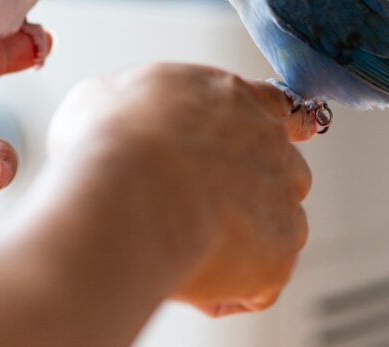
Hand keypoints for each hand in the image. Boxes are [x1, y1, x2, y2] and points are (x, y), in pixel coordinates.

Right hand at [46, 63, 313, 316]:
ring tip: (185, 252)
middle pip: (282, 168)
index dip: (263, 129)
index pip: (272, 105)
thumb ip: (135, 108)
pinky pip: (261, 285)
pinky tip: (185, 286)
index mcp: (230, 95)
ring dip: (244, 242)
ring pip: (278, 227)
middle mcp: (268, 141)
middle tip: (196, 209)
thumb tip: (118, 121)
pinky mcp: (280, 257)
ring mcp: (281, 200)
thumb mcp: (105, 97)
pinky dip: (228, 294)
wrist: (126, 191)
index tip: (251, 148)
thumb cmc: (110, 141)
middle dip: (250, 190)